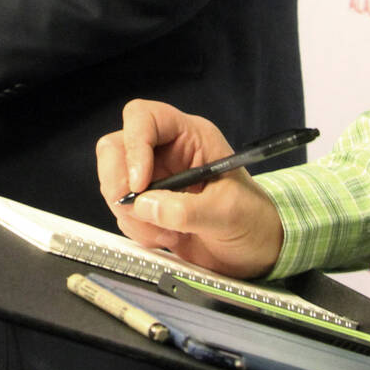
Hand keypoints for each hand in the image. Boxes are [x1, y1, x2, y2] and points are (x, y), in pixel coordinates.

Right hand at [94, 100, 283, 278]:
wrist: (255, 252)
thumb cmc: (253, 221)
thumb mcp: (228, 213)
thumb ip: (186, 210)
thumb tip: (144, 205)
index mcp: (190, 137)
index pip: (145, 117)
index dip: (134, 144)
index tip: (139, 184)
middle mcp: (165, 151)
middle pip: (116, 147)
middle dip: (120, 183)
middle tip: (137, 212)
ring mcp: (153, 178)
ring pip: (114, 182)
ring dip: (132, 214)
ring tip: (166, 235)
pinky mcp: (146, 205)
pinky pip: (122, 210)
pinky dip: (136, 229)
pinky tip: (165, 240)